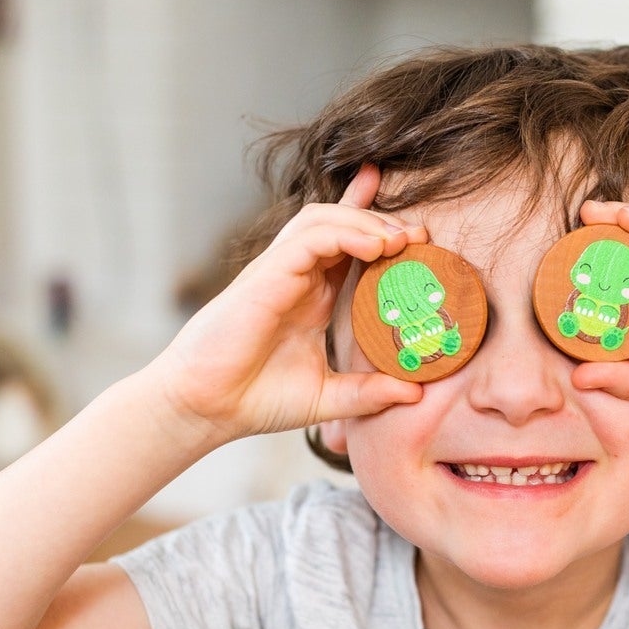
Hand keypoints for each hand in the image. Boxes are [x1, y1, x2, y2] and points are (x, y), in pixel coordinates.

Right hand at [146, 164, 425, 445]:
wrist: (207, 409)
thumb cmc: (256, 399)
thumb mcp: (328, 398)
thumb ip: (369, 392)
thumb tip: (416, 391)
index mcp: (312, 295)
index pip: (346, 244)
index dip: (372, 220)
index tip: (413, 219)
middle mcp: (297, 277)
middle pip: (341, 222)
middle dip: (382, 220)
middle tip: (421, 235)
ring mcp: (279, 272)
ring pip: (323, 220)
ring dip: (365, 221)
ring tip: (401, 240)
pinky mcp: (265, 276)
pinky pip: (308, 239)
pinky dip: (344, 234)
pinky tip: (374, 247)